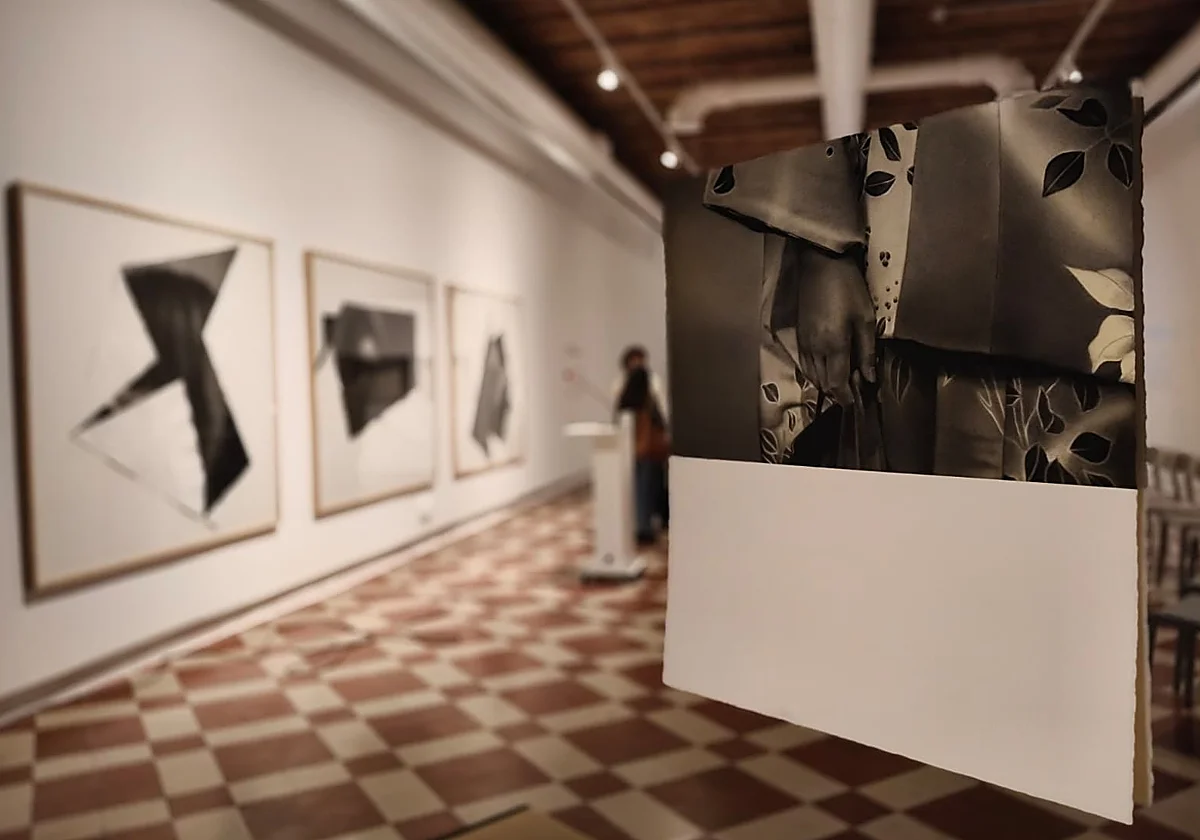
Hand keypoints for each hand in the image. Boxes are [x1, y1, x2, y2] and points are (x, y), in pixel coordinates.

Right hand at [788, 242, 876, 405]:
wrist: (821, 265)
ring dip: (825, 383)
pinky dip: (815, 373)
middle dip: (837, 392)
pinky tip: (826, 368)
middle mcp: (815, 349)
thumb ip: (867, 351)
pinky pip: (804, 364)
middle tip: (853, 390)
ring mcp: (804, 343)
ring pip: (812, 376)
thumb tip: (869, 377)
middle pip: (823, 383)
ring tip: (841, 381)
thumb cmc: (848, 288)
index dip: (847, 397)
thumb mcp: (866, 318)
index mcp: (834, 345)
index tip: (856, 402)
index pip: (838, 383)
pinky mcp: (798, 336)